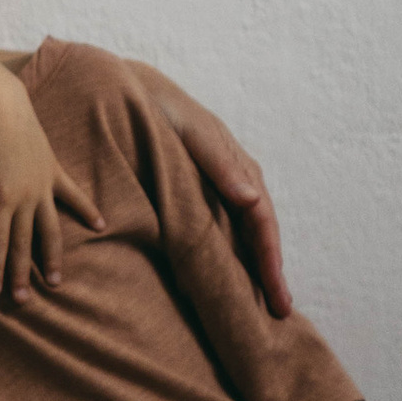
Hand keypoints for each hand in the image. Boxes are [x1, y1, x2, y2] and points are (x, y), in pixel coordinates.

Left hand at [0, 104, 68, 307]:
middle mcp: (26, 197)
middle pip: (23, 242)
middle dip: (21, 273)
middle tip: (22, 299)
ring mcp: (43, 185)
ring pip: (50, 228)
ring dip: (52, 256)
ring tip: (55, 281)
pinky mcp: (53, 171)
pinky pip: (73, 195)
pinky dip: (87, 210)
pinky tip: (101, 226)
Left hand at [133, 67, 291, 316]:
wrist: (122, 88)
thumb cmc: (153, 105)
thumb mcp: (186, 128)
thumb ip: (217, 160)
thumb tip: (253, 199)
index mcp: (236, 163)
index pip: (261, 218)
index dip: (270, 256)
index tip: (275, 292)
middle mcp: (234, 177)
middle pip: (259, 231)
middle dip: (269, 270)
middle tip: (279, 312)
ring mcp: (217, 185)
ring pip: (244, 232)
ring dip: (254, 265)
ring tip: (262, 303)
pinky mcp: (197, 190)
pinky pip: (223, 226)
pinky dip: (232, 251)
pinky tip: (229, 273)